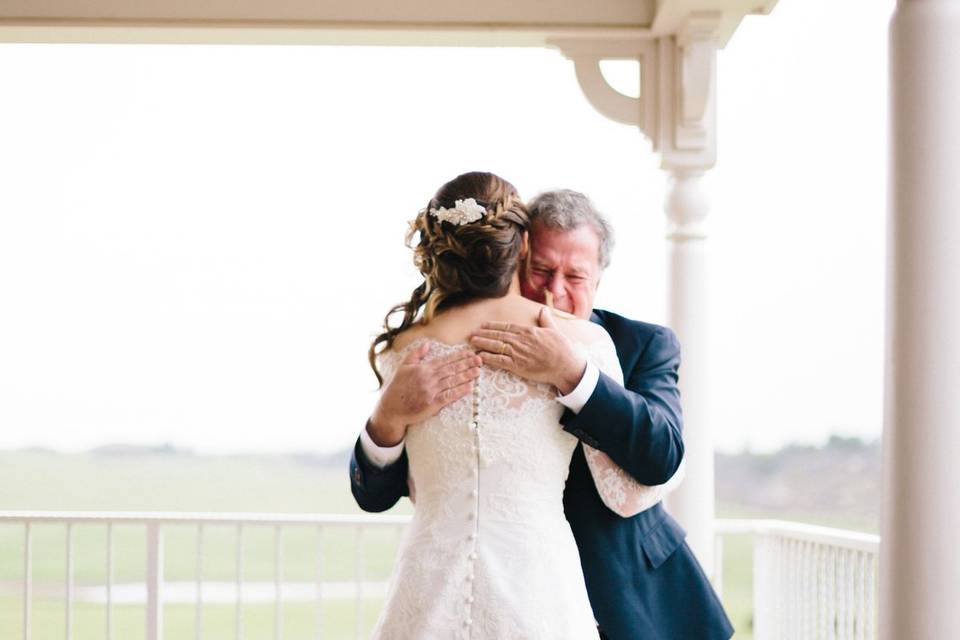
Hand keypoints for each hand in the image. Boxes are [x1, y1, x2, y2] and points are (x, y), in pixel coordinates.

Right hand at [368, 342, 481, 445]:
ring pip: (452, 381)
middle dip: (467, 364)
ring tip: (478, 371)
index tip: (470, 353)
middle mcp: (428, 378)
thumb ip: (416, 354)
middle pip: (451, 369)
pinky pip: (449, 396)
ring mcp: (431, 391)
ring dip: (466, 376)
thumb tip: (427, 344)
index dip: (459, 356)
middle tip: (480, 360)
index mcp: (423, 369)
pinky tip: (470, 388)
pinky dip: (460, 392)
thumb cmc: (397, 387)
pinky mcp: (432, 404)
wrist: (392, 408)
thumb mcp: (404, 367)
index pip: (445, 360)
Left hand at [470, 307, 585, 394]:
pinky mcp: (517, 365)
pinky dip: (488, 358)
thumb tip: (543, 310)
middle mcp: (520, 340)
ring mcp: (518, 353)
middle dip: (484, 333)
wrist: (565, 364)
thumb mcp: (554, 330)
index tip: (484, 325)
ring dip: (483, 343)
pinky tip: (480, 356)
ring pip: (496, 346)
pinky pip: (499, 360)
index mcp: (528, 331)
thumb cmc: (561, 348)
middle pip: (498, 335)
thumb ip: (545, 320)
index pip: (506, 326)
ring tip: (472, 342)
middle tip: (472, 333)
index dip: (493, 326)